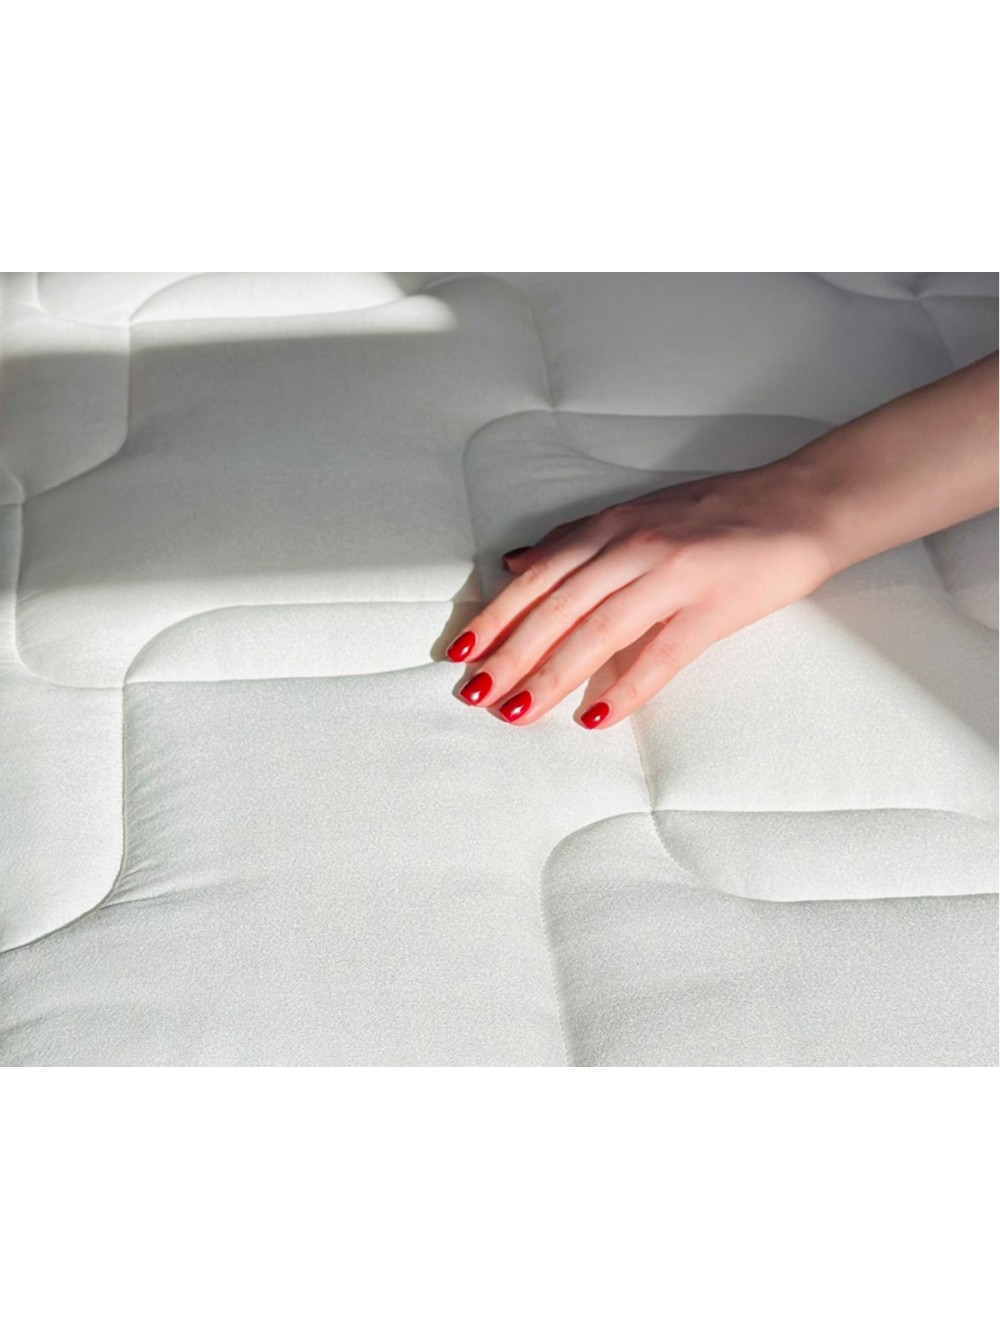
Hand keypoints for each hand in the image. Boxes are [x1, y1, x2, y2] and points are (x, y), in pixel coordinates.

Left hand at [445, 462, 836, 728]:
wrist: (804, 502)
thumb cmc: (721, 512)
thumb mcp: (638, 514)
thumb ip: (576, 541)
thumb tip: (514, 562)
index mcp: (612, 527)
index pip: (538, 576)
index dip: (496, 615)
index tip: (461, 653)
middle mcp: (633, 546)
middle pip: (557, 607)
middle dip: (511, 654)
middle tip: (476, 695)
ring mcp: (674, 575)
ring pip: (597, 632)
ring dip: (552, 675)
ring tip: (518, 713)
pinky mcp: (714, 606)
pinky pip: (661, 655)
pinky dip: (628, 689)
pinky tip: (598, 719)